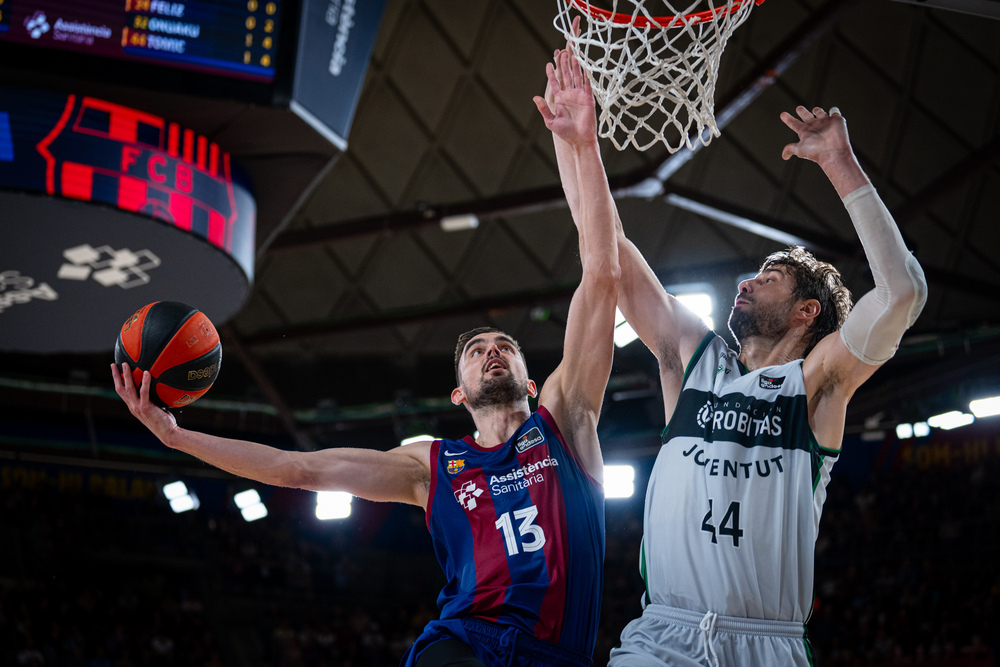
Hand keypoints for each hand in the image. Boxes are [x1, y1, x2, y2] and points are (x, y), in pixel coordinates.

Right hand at [111, 362, 177, 440]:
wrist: (168, 433)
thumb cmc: (164, 421)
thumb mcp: (155, 408)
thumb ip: (152, 399)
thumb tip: (159, 386)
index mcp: (133, 406)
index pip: (122, 392)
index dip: (117, 381)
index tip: (114, 370)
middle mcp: (133, 406)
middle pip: (120, 389)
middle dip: (116, 376)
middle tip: (114, 364)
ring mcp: (138, 407)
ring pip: (129, 389)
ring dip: (126, 375)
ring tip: (125, 364)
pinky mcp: (145, 408)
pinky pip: (144, 392)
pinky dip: (145, 382)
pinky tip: (146, 372)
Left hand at [533, 24, 596, 146]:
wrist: (580, 139)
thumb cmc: (565, 133)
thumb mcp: (550, 121)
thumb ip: (543, 109)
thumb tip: (534, 97)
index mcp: (560, 99)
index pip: (555, 83)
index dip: (551, 73)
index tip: (549, 63)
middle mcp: (569, 95)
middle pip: (566, 76)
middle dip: (564, 64)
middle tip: (562, 52)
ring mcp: (579, 96)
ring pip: (577, 77)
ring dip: (575, 67)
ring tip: (573, 55)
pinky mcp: (588, 99)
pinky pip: (587, 85)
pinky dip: (586, 76)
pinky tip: (585, 67)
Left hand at [780, 106, 852, 165]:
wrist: (833, 151)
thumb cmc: (816, 151)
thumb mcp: (799, 149)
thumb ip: (790, 148)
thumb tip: (784, 156)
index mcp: (805, 131)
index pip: (794, 123)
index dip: (788, 119)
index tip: (782, 114)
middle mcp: (814, 126)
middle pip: (806, 116)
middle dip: (802, 111)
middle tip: (799, 108)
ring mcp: (825, 122)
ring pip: (820, 112)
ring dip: (817, 110)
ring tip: (815, 110)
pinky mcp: (836, 120)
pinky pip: (835, 112)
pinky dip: (834, 110)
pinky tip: (833, 110)